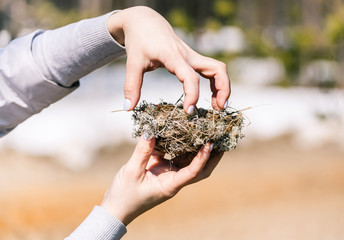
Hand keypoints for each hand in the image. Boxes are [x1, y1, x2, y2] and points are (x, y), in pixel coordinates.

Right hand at [100, 134, 222, 224]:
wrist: (116, 208)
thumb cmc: (124, 195)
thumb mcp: (132, 172)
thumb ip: (142, 151)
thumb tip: (151, 130)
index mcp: (171, 185)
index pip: (193, 172)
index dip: (203, 158)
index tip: (210, 144)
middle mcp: (174, 180)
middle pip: (199, 169)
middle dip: (211, 156)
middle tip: (220, 139)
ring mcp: (168, 175)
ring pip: (188, 161)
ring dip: (197, 149)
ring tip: (205, 131)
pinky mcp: (161, 170)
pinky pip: (173, 156)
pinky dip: (177, 145)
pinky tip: (179, 132)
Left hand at [107, 6, 230, 112]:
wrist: (145, 21)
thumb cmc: (139, 40)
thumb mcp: (133, 62)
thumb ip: (132, 86)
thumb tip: (128, 108)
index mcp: (173, 56)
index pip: (190, 76)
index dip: (192, 94)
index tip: (188, 111)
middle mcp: (188, 56)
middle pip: (217, 68)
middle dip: (223, 89)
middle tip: (219, 109)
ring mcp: (193, 56)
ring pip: (218, 68)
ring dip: (223, 87)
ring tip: (218, 107)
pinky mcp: (193, 58)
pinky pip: (212, 70)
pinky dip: (216, 83)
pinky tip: (211, 97)